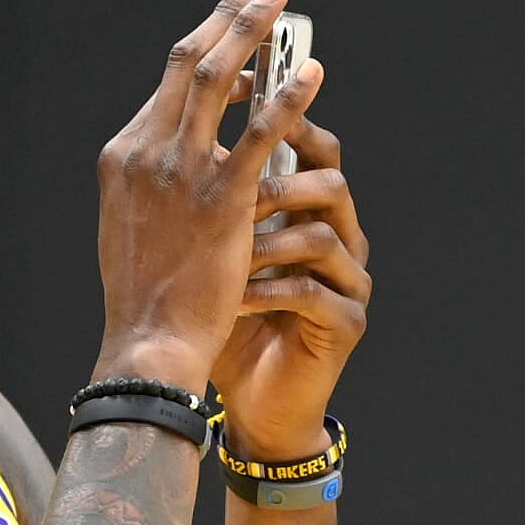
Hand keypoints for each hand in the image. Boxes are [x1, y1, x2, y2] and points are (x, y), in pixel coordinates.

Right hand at [91, 0, 306, 392]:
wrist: (149, 342)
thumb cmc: (147, 296)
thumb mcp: (132, 226)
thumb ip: (153, 183)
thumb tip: (179, 155)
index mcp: (123, 156)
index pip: (168, 86)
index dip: (209, 50)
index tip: (238, 33)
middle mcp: (145, 152)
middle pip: (188, 62)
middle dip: (228, 16)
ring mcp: (180, 172)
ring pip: (218, 79)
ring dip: (252, 32)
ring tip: (281, 0)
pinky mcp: (221, 199)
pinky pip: (261, 134)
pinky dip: (289, 98)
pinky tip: (315, 74)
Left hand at [209, 106, 371, 462]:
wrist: (251, 402)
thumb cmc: (227, 321)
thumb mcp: (214, 250)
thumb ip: (212, 199)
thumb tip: (175, 136)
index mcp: (311, 216)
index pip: (315, 154)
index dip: (288, 129)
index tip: (246, 122)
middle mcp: (341, 243)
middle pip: (333, 184)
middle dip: (281, 182)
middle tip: (240, 186)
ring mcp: (349, 284)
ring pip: (326, 235)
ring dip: (270, 240)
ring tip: (231, 252)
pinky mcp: (347, 324)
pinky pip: (314, 293)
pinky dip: (269, 291)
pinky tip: (236, 298)